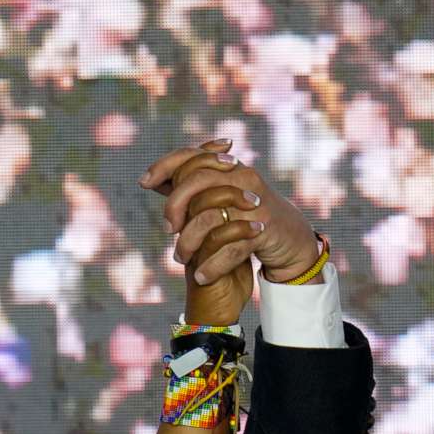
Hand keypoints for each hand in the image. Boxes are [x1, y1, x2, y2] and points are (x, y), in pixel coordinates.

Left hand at [144, 140, 321, 323]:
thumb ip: (191, 189)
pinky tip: (201, 277)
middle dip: (175, 205)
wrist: (289, 237)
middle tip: (168, 228)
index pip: (192, 156)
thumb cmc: (246, 216)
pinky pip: (231, 248)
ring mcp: (253, 204)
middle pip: (197, 181)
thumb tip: (154, 181)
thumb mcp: (220, 197)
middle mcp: (242, 178)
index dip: (165, 166)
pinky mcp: (262, 230)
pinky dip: (214, 266)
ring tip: (179, 259)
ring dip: (189, 242)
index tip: (144, 182)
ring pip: (211, 216)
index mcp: (229, 167)